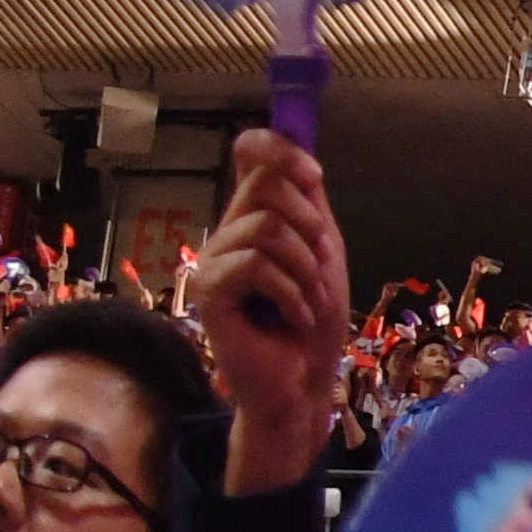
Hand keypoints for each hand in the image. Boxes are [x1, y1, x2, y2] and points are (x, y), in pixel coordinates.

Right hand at [184, 127, 357, 496]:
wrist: (302, 381)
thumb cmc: (312, 321)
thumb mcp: (322, 251)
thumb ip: (309, 203)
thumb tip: (300, 151)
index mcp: (254, 217)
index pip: (250, 153)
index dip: (281, 150)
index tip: (314, 176)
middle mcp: (227, 231)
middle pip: (268, 185)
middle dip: (312, 228)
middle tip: (319, 271)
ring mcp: (213, 259)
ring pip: (269, 229)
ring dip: (307, 271)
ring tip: (306, 302)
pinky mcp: (208, 290)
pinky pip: (258, 266)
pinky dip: (292, 295)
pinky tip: (292, 318)